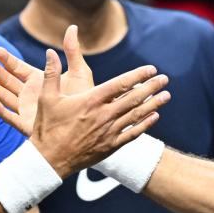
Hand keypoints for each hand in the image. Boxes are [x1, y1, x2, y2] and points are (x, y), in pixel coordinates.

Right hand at [0, 25, 169, 177]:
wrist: (49, 161)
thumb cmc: (47, 128)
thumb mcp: (47, 98)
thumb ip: (51, 74)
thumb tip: (50, 52)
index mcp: (91, 101)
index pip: (121, 84)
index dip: (138, 76)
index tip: (151, 69)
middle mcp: (104, 115)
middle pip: (134, 98)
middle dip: (151, 87)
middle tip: (165, 79)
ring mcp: (109, 132)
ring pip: (137, 115)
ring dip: (154, 104)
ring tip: (166, 95)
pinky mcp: (110, 146)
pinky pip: (133, 134)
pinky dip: (145, 124)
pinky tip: (154, 117)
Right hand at [0, 26, 93, 135]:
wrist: (91, 122)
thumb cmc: (86, 98)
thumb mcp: (79, 71)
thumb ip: (72, 50)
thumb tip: (72, 27)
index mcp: (39, 80)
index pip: (18, 68)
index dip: (6, 59)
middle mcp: (30, 94)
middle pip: (7, 81)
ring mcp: (27, 109)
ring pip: (4, 96)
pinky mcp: (29, 124)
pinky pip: (11, 118)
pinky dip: (1, 112)